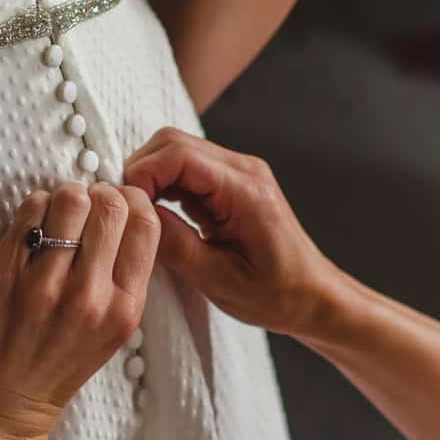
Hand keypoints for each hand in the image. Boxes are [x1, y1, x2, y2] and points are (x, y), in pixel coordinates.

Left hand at [0, 183, 160, 439]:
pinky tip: (29, 228)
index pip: (146, 225)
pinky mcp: (2, 276)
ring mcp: (43, 285)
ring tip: (54, 215)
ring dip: (63, 197)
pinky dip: (32, 208)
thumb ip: (119, 282)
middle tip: (83, 207)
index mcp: (124, 310)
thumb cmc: (49, 373)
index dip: (131, 202)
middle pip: (111, 205)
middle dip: (98, 194)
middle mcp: (89, 296)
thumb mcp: (107, 336)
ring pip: (69, 199)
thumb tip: (121, 218)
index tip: (116, 204)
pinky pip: (28, 212)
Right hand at [122, 128, 339, 337]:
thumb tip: (135, 217)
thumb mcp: (220, 281)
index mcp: (246, 190)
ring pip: (175, 151)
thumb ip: (175, 245)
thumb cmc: (277, 294)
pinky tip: (160, 217)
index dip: (141, 175)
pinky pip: (186, 168)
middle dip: (140, 172)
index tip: (125, 210)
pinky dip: (163, 186)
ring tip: (142, 219)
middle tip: (127, 214)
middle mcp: (243, 170)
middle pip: (172, 143)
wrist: (313, 296)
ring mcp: (237, 172)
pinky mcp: (230, 182)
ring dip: (150, 178)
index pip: (178, 155)